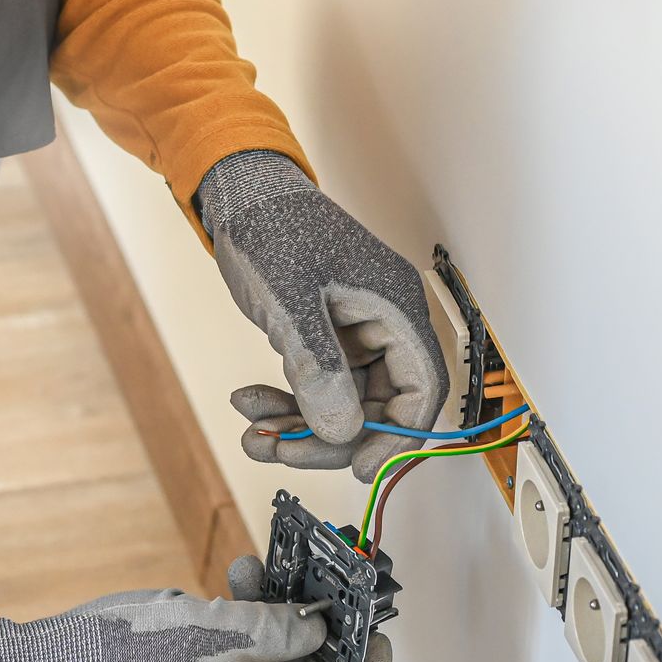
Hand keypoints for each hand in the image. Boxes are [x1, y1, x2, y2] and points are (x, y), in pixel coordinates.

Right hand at [0, 557, 392, 661]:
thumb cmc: (116, 655)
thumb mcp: (208, 629)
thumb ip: (275, 629)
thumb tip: (322, 627)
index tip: (383, 638)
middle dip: (328, 637)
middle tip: (338, 586)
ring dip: (284, 619)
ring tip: (278, 567)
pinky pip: (239, 660)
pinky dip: (248, 622)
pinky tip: (242, 575)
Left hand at [198, 151, 450, 482]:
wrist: (239, 194)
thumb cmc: (272, 224)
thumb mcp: (292, 300)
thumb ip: (318, 367)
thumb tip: (341, 428)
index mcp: (396, 307)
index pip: (422, 389)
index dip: (397, 436)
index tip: (361, 467)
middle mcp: (384, 324)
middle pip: (380, 406)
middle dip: (331, 435)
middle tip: (285, 451)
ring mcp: (356, 333)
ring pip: (344, 404)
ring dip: (301, 425)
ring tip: (257, 433)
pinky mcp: (328, 338)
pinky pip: (318, 388)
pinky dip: (287, 404)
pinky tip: (252, 404)